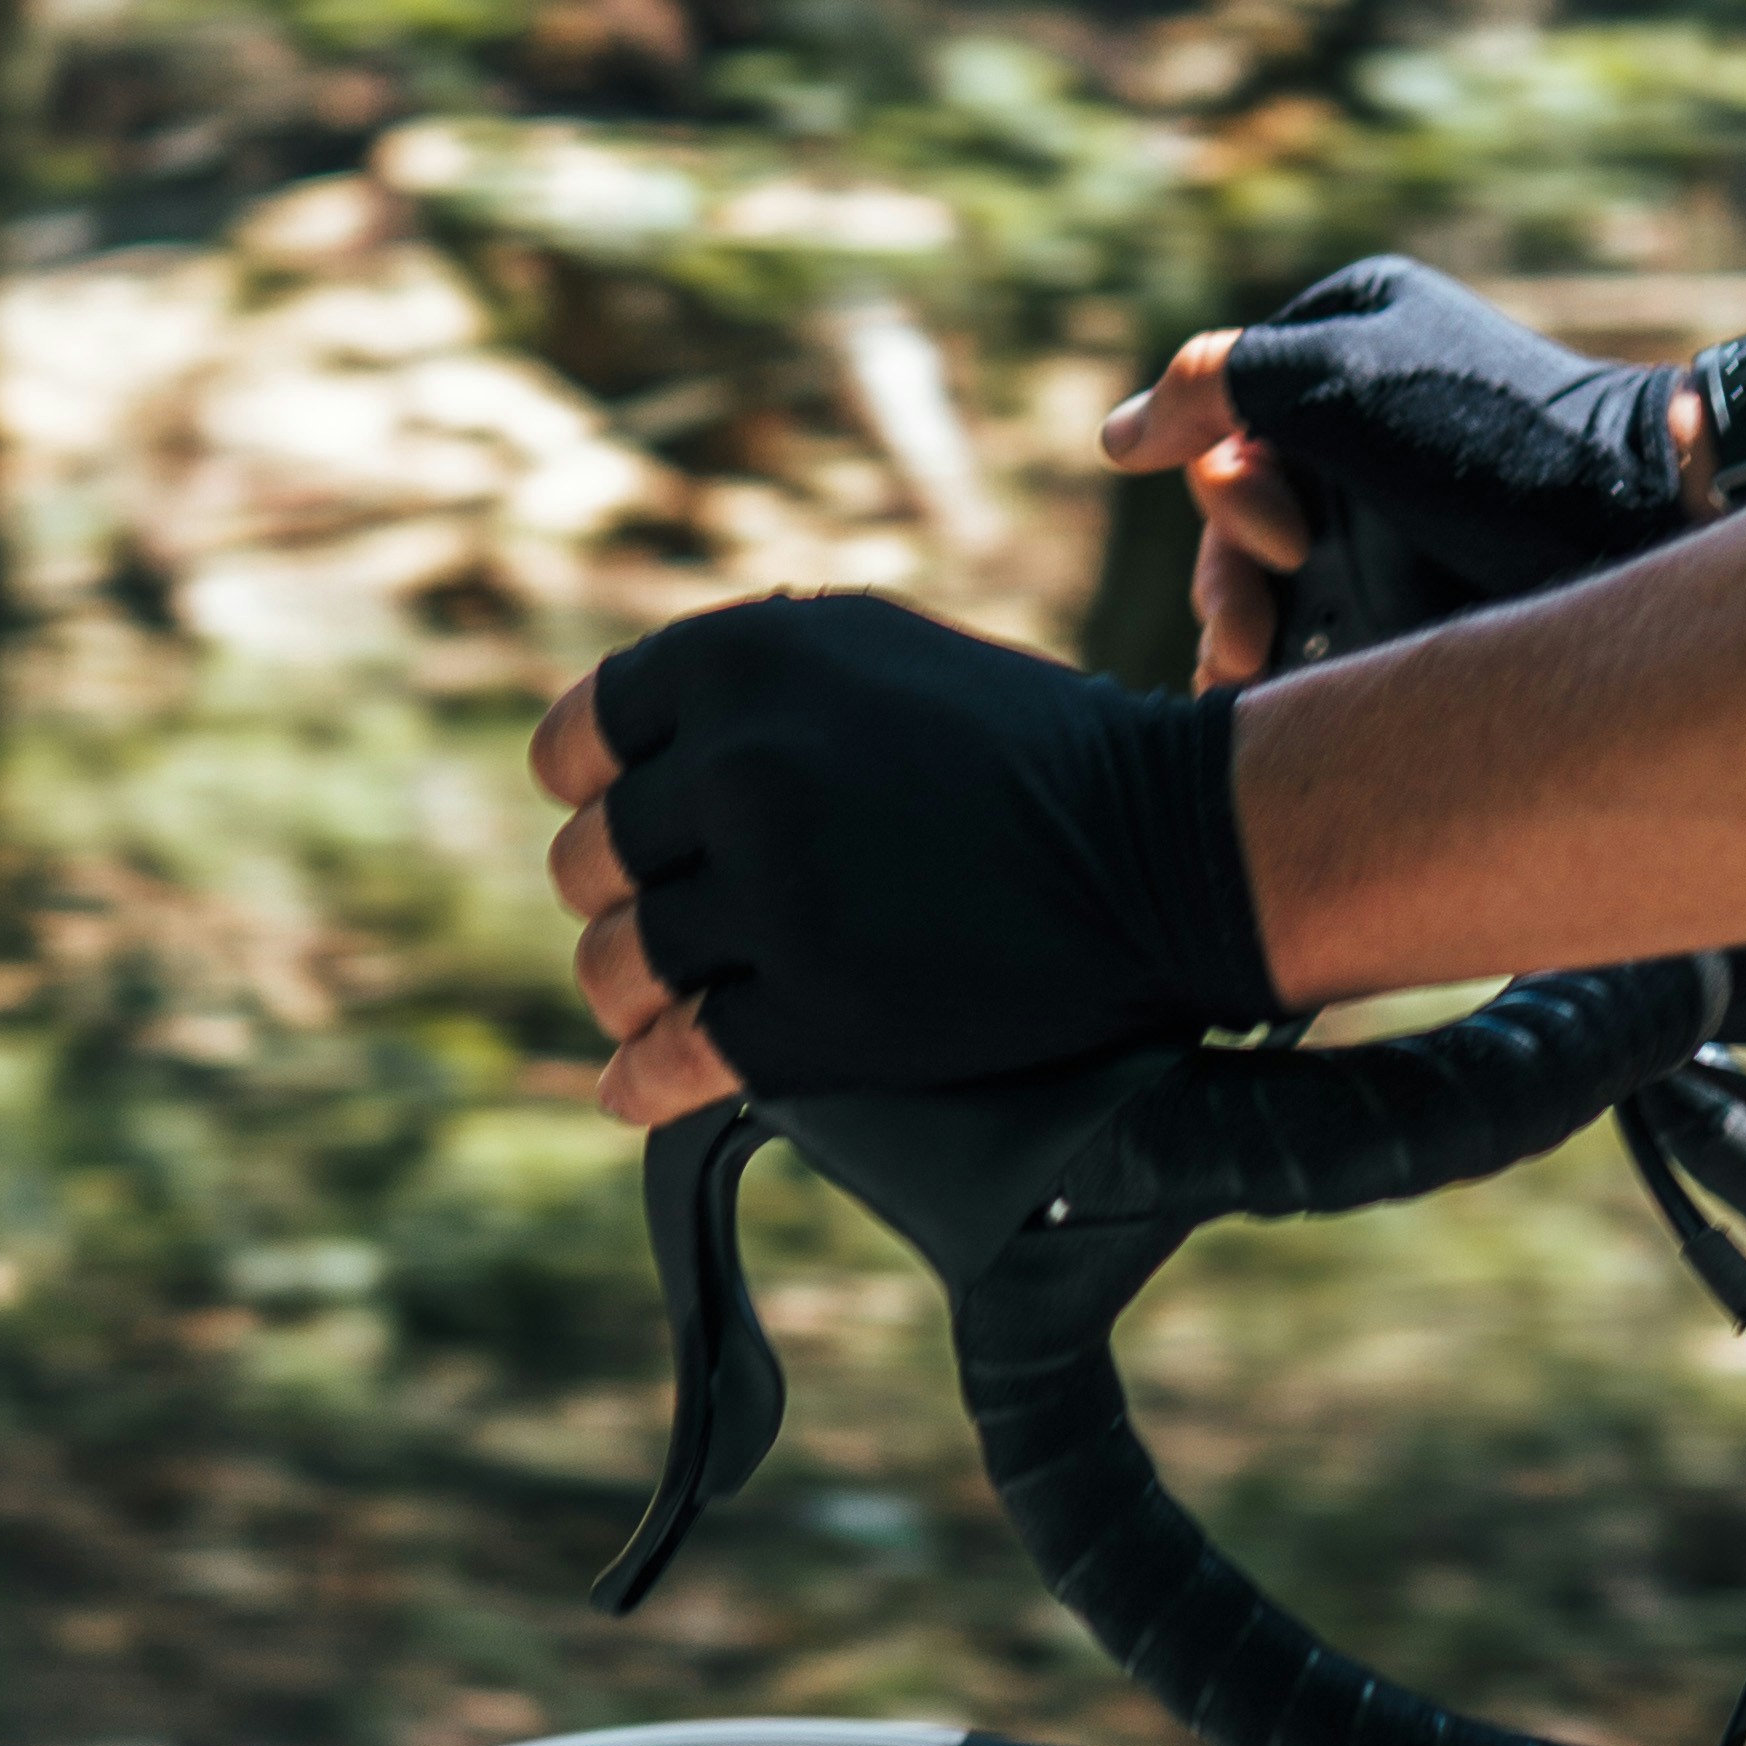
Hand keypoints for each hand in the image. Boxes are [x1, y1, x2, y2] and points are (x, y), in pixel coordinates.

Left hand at [530, 593, 1277, 1125]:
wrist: (1166, 849)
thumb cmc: (1030, 751)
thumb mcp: (876, 659)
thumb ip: (749, 687)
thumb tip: (620, 752)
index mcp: (745, 662)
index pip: (579, 740)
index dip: (587, 789)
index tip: (614, 820)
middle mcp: (743, 768)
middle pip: (587, 862)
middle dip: (617, 895)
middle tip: (664, 918)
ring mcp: (775, 899)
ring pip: (616, 966)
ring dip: (630, 992)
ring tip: (660, 1002)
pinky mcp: (813, 1018)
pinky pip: (670, 1064)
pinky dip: (642, 1082)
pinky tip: (635, 1086)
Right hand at [1101, 255, 1720, 681]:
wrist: (1634, 520)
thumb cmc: (1484, 443)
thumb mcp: (1335, 380)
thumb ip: (1213, 385)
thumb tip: (1117, 438)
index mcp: (1342, 334)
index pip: (1219, 410)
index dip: (1225, 485)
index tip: (1286, 538)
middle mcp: (1360, 411)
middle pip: (1234, 499)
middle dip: (1229, 575)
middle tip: (1251, 638)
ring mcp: (1389, 496)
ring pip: (1266, 568)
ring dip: (1238, 628)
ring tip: (1246, 685)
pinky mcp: (1418, 572)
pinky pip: (1320, 611)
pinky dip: (1286, 660)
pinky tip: (1273, 705)